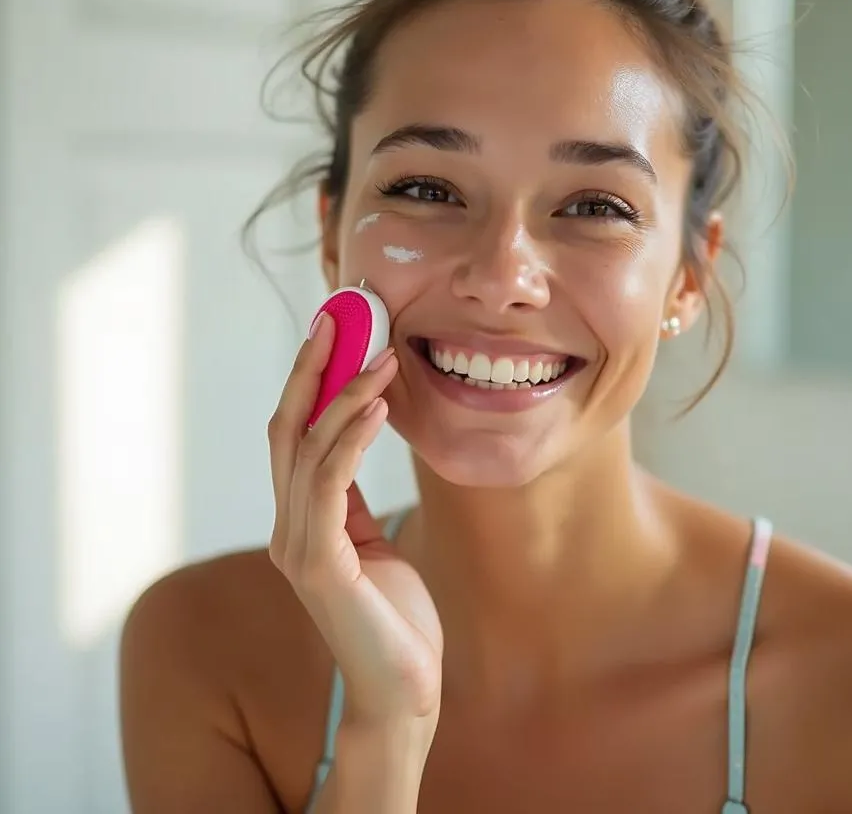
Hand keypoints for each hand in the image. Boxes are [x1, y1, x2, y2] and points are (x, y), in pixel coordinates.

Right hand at [267, 313, 442, 727]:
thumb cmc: (393, 616)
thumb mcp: (372, 544)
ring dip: (345, 396)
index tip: (333, 332)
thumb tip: (353, 445)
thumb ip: (350, 501)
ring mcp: (299, 548)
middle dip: (311, 371)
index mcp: (301, 520)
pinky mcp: (321, 566)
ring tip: (379, 356)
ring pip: (312, 450)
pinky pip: (331, 487)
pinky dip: (351, 441)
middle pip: (289, 430)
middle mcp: (289, 529)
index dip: (309, 382)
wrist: (403, 690)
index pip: (296, 436)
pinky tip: (375, 408)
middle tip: (339, 318)